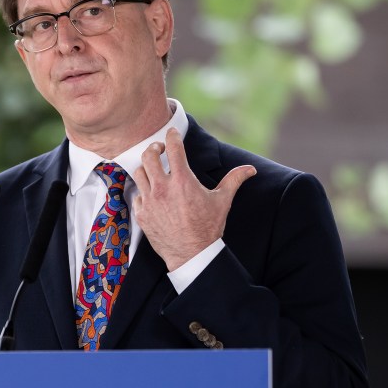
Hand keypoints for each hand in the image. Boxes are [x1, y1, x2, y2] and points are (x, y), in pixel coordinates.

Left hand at [130, 128, 255, 270]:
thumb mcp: (222, 201)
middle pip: (148, 156)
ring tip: (154, 169)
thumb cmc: (208, 228)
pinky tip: (152, 194)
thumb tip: (250, 169)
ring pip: (138, 173)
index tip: (172, 133)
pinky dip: (143, 191)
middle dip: (153, 148)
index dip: (172, 136)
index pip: (173, 148)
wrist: (192, 254)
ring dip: (146, 167)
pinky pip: (137, 195)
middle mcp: (163, 188)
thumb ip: (234, 180)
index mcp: (182, 181)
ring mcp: (150, 201)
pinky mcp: (142, 214)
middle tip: (160, 150)